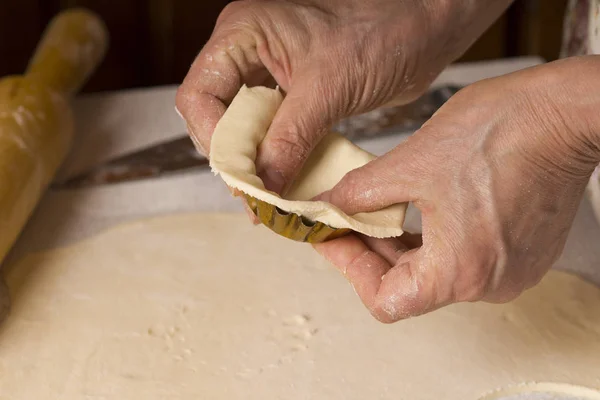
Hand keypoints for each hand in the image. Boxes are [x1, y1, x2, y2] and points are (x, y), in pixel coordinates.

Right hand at [176, 0, 512, 193]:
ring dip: (256, 166)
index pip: (200, 96)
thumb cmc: (383, 32)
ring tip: (268, 199)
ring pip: (244, 131)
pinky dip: (278, 162)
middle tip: (254, 197)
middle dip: (234, 159)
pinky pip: (273, 135)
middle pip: (216, 117)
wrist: (426, 31)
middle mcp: (248, 54)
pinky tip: (285, 187)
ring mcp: (270, 76)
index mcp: (243, 34)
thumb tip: (264, 188)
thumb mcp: (328, 87)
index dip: (215, 141)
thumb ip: (289, 138)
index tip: (240, 178)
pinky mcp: (294, 97)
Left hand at [315, 57, 599, 322]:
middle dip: (371, 250)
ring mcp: (510, 270)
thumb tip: (326, 207)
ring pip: (435, 271)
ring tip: (376, 208)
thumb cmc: (501, 132)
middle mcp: (488, 284)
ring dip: (400, 243)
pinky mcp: (522, 252)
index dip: (350, 269)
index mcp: (459, 273)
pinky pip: (463, 257)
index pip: (385, 301)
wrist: (566, 112)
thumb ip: (358, 194)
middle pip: (409, 286)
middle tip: (345, 218)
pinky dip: (432, 239)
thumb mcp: (410, 163)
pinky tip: (416, 206)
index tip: (332, 238)